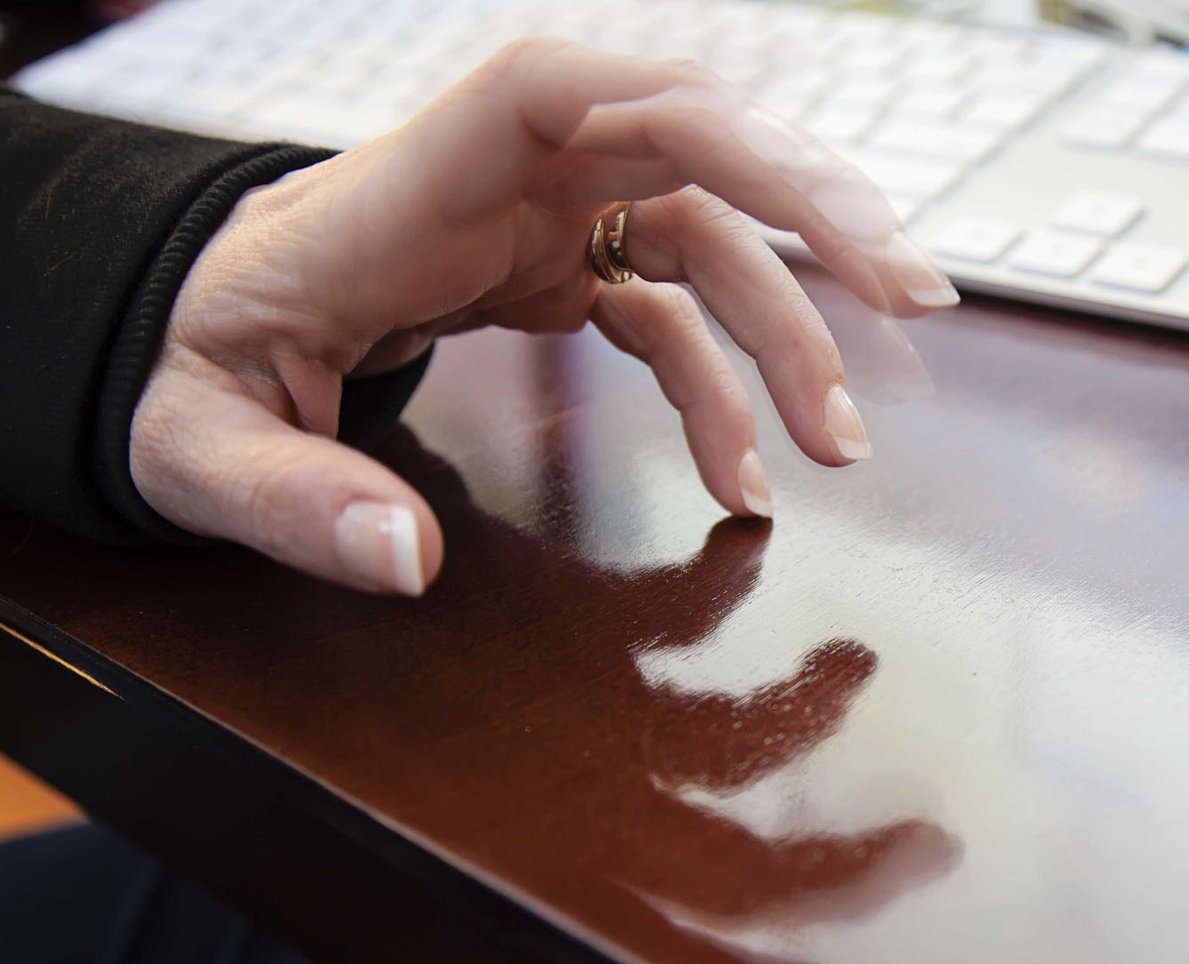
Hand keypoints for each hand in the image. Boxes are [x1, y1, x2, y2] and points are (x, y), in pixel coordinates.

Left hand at [130, 37, 956, 595]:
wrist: (205, 334)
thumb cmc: (194, 362)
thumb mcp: (195, 443)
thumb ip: (286, 498)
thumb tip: (405, 562)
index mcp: (402, 190)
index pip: (541, 91)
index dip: (675, 103)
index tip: (794, 182)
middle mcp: (492, 185)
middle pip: (678, 143)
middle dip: (807, 205)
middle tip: (908, 293)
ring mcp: (538, 222)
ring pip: (704, 234)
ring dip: (790, 327)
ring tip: (842, 438)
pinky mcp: (561, 271)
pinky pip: (671, 314)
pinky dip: (722, 389)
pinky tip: (748, 473)